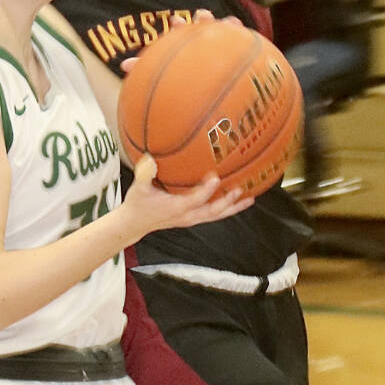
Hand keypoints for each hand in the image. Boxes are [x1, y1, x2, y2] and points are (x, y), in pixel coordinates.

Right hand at [122, 155, 252, 235]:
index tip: (216, 178)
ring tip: (250, 198)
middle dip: (228, 201)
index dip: (206, 190)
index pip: (195, 200)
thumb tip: (149, 159)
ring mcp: (192, 218)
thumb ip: (144, 174)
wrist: (135, 224)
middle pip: (213, 211)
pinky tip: (236, 200)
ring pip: (217, 215)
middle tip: (241, 189)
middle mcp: (188, 215)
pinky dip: (227, 208)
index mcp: (176, 208)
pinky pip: (214, 214)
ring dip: (233, 207)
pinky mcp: (193, 218)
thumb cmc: (138, 204)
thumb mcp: (139, 189)